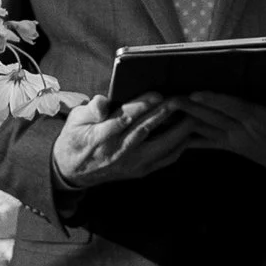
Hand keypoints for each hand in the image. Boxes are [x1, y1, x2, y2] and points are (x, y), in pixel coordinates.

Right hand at [52, 94, 194, 187]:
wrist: (73, 171)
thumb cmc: (76, 138)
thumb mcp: (75, 120)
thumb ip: (91, 109)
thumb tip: (103, 101)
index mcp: (99, 137)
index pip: (124, 119)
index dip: (142, 106)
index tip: (157, 94)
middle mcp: (117, 152)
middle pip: (146, 131)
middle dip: (165, 114)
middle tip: (181, 99)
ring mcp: (130, 164)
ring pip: (159, 147)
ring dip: (178, 131)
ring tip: (192, 115)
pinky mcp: (139, 171)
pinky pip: (163, 160)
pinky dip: (178, 148)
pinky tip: (188, 135)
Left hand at [172, 85, 265, 182]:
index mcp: (258, 121)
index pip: (232, 108)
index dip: (213, 100)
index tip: (194, 94)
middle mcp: (242, 132)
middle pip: (211, 118)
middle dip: (189, 109)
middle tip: (168, 100)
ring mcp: (235, 141)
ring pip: (206, 129)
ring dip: (186, 121)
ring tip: (166, 114)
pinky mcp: (234, 148)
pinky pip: (209, 143)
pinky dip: (192, 140)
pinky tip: (176, 138)